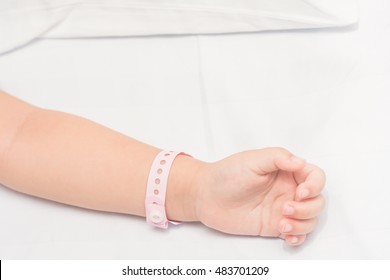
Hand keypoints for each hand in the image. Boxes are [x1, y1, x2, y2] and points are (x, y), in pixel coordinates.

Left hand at [194, 148, 325, 245]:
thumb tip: (301, 162)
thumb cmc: (227, 174)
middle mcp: (287, 190)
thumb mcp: (252, 160)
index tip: (300, 192)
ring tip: (282, 224)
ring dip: (303, 224)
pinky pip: (297, 234)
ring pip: (310, 219)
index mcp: (285, 171)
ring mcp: (282, 209)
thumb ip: (278, 158)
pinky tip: (286, 236)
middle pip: (317, 200)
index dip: (314, 185)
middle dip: (308, 207)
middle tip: (285, 208)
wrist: (206, 197)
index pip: (315, 176)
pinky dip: (298, 237)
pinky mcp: (274, 226)